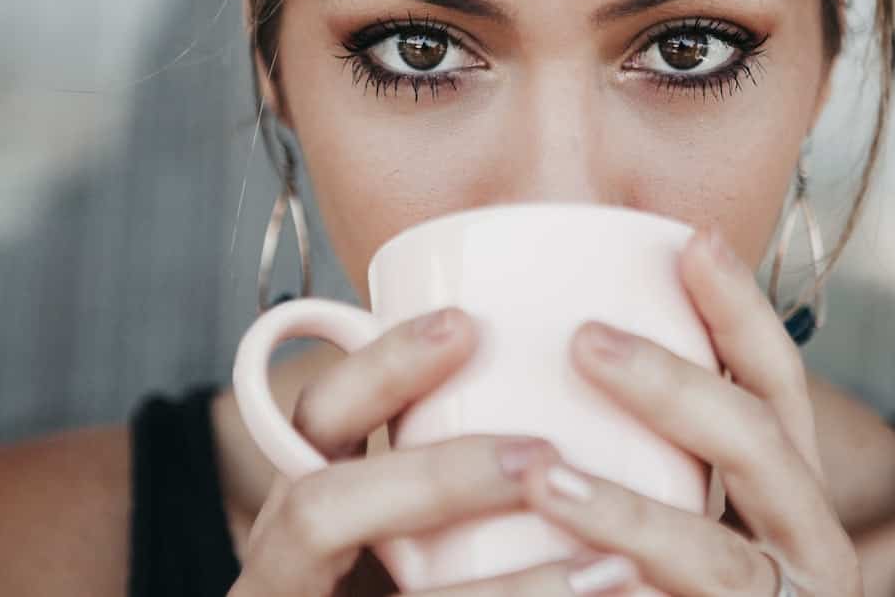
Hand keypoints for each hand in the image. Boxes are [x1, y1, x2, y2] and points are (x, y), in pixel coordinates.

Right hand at [228, 308, 567, 596]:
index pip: (317, 422)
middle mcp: (283, 575)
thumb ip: (451, 484)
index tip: (467, 324)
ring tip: (610, 571)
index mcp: (307, 514)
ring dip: (502, 593)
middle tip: (540, 456)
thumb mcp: (410, 532)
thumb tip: (567, 399)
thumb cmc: (407, 584)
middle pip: (317, 509)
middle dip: (433, 477)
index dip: (379, 368)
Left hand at [397, 226, 861, 596]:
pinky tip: (574, 581)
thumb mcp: (675, 510)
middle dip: (673, 386)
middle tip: (584, 340)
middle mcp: (809, 541)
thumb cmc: (664, 584)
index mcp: (789, 487)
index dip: (742, 310)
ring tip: (544, 479)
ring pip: (715, 559)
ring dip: (628, 514)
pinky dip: (627, 596)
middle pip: (756, 443)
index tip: (693, 241)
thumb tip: (527, 341)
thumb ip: (638, 446)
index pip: (776, 381)